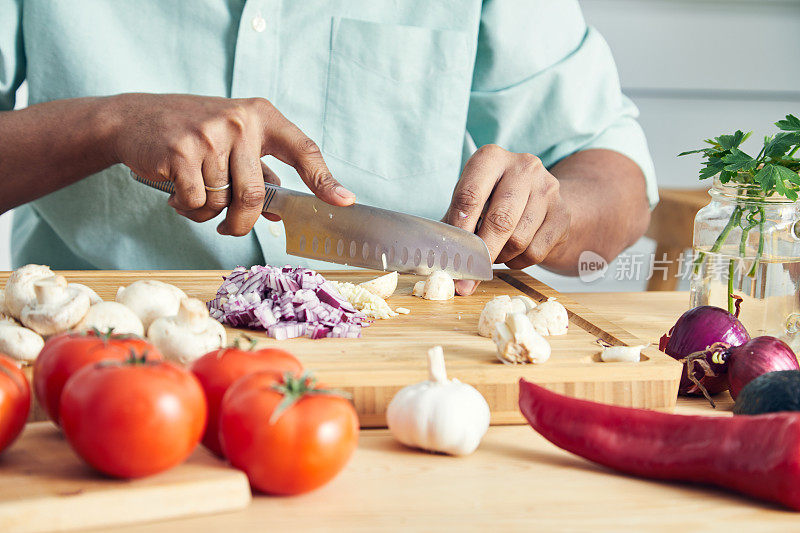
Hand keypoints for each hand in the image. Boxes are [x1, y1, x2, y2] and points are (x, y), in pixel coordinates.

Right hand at [110, 93, 354, 235]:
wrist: (134, 118)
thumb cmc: (193, 134)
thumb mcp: (233, 143)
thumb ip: (259, 175)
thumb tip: (279, 215)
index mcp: (261, 116)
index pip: (304, 150)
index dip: (324, 180)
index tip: (344, 201)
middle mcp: (240, 121)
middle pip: (255, 196)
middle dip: (242, 224)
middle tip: (229, 228)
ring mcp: (210, 134)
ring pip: (222, 202)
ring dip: (207, 212)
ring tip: (194, 192)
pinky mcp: (180, 150)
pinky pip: (196, 201)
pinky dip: (187, 207)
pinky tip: (176, 190)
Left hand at [443, 144, 570, 294]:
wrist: (540, 200)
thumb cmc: (493, 201)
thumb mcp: (470, 204)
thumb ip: (453, 229)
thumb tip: (446, 269)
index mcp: (491, 158)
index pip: (470, 195)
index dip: (459, 229)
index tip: (453, 252)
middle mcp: (523, 167)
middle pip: (499, 220)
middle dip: (482, 251)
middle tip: (471, 268)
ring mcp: (547, 188)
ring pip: (518, 240)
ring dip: (500, 257)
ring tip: (494, 253)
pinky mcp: (563, 213)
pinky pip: (535, 252)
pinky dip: (518, 261)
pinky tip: (513, 253)